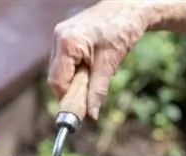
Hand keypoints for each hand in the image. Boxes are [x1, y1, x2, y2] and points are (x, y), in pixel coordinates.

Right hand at [48, 1, 153, 119]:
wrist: (129, 7)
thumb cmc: (121, 30)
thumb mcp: (109, 64)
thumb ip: (97, 91)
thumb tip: (91, 115)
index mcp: (67, 43)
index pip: (57, 82)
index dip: (67, 97)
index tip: (80, 108)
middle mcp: (58, 37)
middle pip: (56, 76)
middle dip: (71, 88)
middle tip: (88, 92)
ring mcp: (60, 35)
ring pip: (59, 69)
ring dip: (74, 78)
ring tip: (94, 72)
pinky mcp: (65, 35)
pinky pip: (64, 60)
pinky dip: (75, 68)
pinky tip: (90, 64)